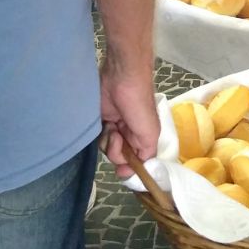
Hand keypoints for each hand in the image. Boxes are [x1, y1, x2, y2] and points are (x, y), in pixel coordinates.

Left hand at [99, 60, 159, 177]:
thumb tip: (134, 170)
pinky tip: (105, 123)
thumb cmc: (139, 105)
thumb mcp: (150, 133)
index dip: (128, 168)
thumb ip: (147, 154)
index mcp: (144, 140)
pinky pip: (98, 138)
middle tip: (118, 136)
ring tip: (111, 126)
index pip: (135, 164)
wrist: (121, 78)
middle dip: (117, 151)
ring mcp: (116, 129)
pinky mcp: (102, 121)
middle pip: (119, 158)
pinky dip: (100, 134)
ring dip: (108, 141)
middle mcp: (130, 136)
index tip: (123, 167)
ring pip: (107, 149)